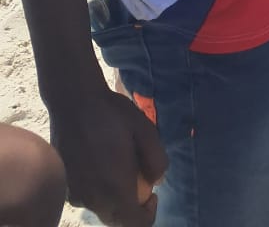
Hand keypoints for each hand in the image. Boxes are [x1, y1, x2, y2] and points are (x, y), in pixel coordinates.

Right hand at [52, 90, 166, 225]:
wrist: (73, 101)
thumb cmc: (112, 114)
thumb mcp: (146, 131)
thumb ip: (157, 160)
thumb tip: (156, 181)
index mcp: (114, 189)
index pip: (135, 224)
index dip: (149, 215)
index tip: (153, 193)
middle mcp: (92, 199)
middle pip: (117, 221)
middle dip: (132, 208)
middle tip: (139, 179)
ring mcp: (75, 194)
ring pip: (101, 209)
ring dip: (115, 198)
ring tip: (119, 166)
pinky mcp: (65, 185)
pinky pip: (87, 198)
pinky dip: (99, 190)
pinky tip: (101, 161)